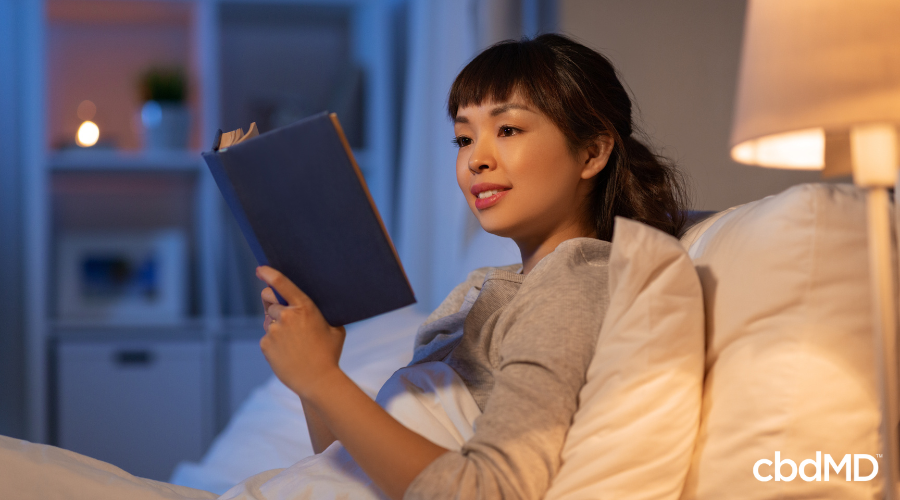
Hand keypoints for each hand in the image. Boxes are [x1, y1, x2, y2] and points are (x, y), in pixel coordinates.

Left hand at [256, 266, 345, 398]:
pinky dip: (274, 343)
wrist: (318, 381)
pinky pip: (266, 337)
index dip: (269, 274)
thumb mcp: (335, 328)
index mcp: (304, 307)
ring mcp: (274, 331)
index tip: (260, 269)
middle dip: (274, 304)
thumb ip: (321, 314)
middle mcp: (286, 316)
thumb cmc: (329, 354)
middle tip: (285, 317)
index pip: (282, 284)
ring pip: (268, 320)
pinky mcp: (265, 344)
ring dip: (276, 326)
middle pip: (269, 300)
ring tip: (293, 343)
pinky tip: (288, 352)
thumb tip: (314, 308)